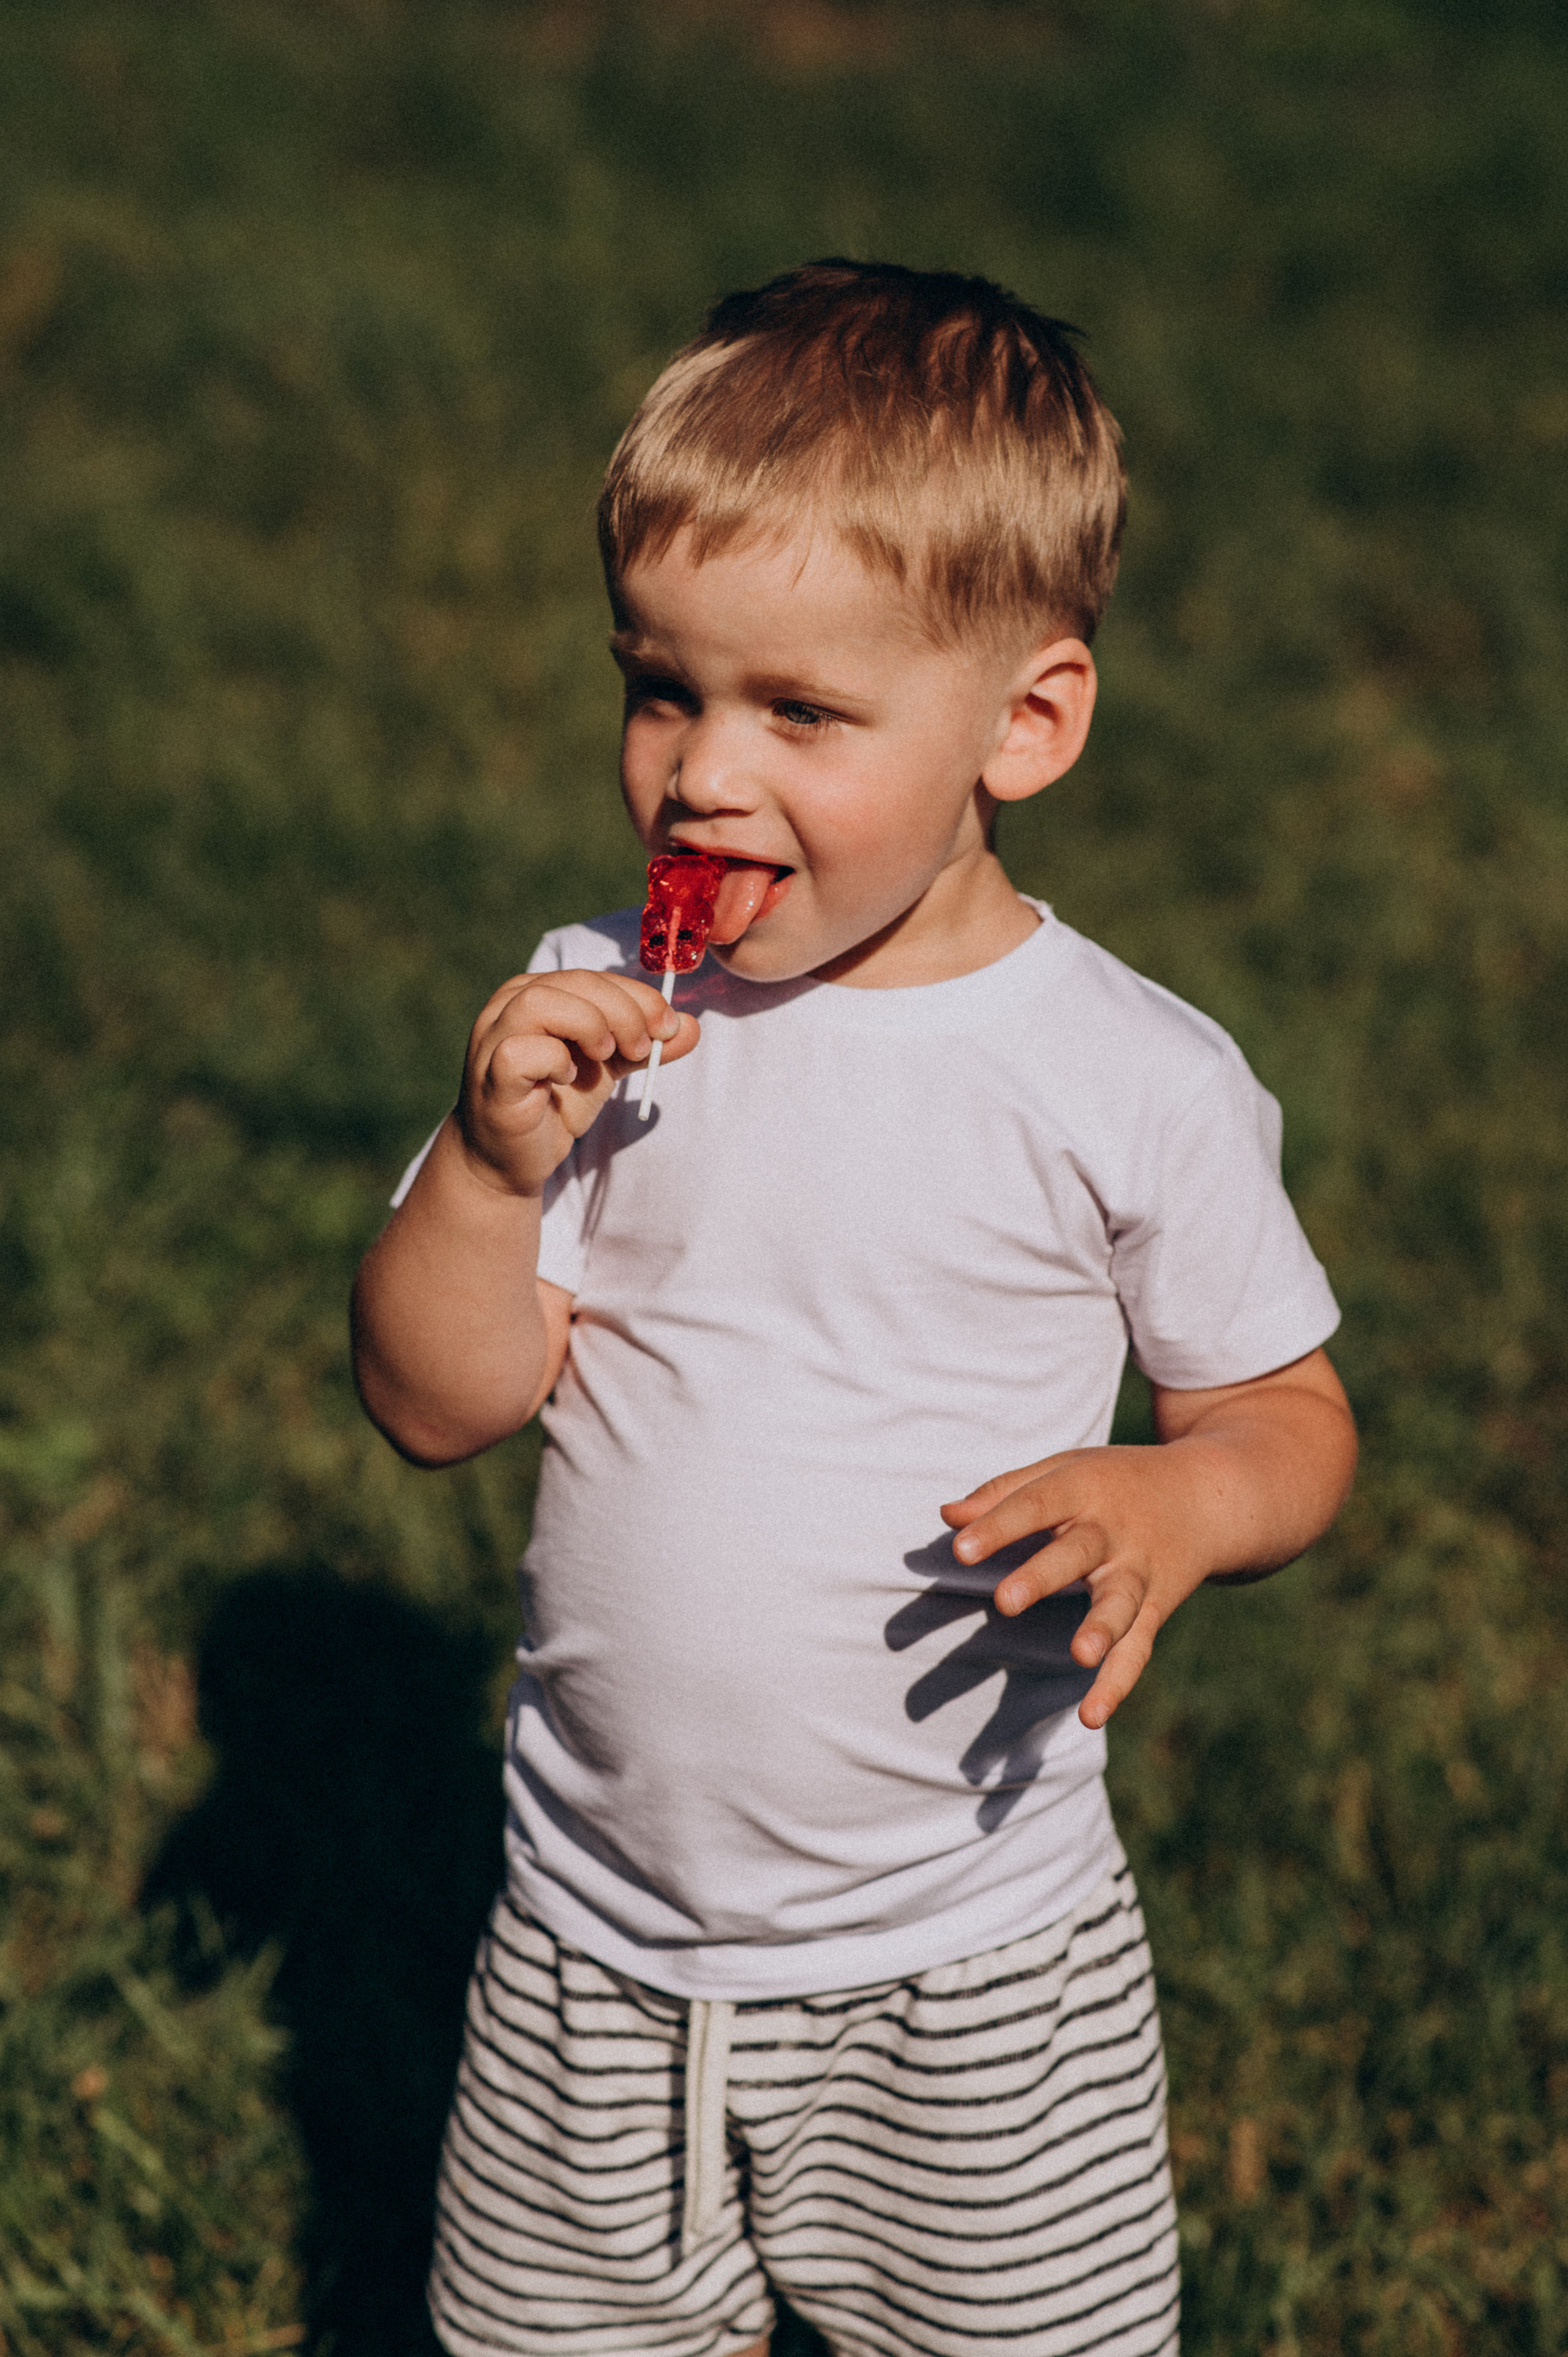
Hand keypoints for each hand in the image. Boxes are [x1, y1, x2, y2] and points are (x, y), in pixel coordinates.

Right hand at [455, 968, 697, 1195]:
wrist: (514, 1159)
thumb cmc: (557, 1104)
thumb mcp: (609, 1068)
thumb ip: (644, 1046)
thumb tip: (691, 1027)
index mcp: (538, 992)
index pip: (594, 976)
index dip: (638, 996)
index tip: (668, 1026)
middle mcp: (508, 1005)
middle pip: (574, 982)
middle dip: (623, 1012)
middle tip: (643, 1048)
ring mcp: (493, 1037)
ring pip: (540, 1002)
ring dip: (588, 1025)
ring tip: (606, 1056)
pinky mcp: (491, 1075)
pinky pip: (520, 1051)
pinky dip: (555, 1060)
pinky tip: (568, 1078)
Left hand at [941, 1446, 1214, 1731]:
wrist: (1208, 1495)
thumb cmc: (1115, 1482)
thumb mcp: (1065, 1470)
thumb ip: (1005, 1492)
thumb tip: (946, 1517)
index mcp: (1085, 1487)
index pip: (1036, 1504)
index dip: (998, 1526)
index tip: (959, 1549)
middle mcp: (1114, 1531)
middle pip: (1077, 1552)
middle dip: (1042, 1576)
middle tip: (1005, 1601)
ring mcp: (1138, 1572)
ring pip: (1120, 1603)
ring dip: (1101, 1629)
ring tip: (1080, 1654)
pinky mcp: (1156, 1608)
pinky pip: (1137, 1648)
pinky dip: (1118, 1683)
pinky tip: (1090, 1716)